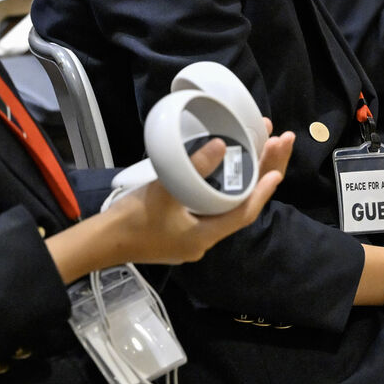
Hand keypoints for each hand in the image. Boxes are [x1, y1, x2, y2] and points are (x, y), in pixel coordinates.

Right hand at [75, 127, 292, 274]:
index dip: (265, 189)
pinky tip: (232, 166)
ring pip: (231, 203)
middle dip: (264, 173)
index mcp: (206, 236)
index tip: (279, 166)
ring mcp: (196, 234)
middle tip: (280, 141)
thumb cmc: (133, 219)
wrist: (103, 241)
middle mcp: (207, 238)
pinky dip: (228, 185)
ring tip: (263, 146)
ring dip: (248, 176)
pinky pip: (215, 205)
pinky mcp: (185, 228)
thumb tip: (222, 145)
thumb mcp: (164, 191)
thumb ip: (194, 168)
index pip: (245, 212)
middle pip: (244, 205)